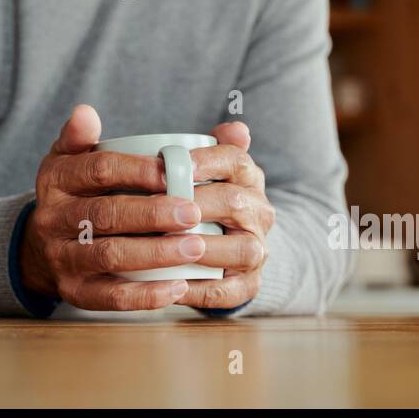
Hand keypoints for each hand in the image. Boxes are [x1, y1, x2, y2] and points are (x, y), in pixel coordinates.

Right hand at [18, 105, 211, 310]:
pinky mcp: (75, 292)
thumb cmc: (72, 194)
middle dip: (152, 214)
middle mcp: (53, 219)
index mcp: (56, 180)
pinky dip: (144, 295)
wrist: (39, 247)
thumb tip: (85, 112)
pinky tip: (178, 287)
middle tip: (194, 212)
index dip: (135, 170)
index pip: (97, 170)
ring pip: (110, 256)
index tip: (172, 171)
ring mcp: (62, 258)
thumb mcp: (67, 160)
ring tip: (196, 247)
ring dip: (156, 253)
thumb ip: (81, 136)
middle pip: (106, 215)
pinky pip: (110, 297)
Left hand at [178, 121, 273, 309]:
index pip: (235, 159)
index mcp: (247, 177)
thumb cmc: (200, 196)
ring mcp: (257, 250)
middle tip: (159, 208)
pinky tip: (173, 288)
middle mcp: (259, 212)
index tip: (176, 163)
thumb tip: (234, 126)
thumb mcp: (203, 168)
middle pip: (234, 202)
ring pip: (242, 249)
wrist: (225, 241)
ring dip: (204, 249)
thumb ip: (208, 144)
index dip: (208, 160)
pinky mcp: (249, 284)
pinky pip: (231, 291)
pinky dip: (203, 291)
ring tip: (167, 247)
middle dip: (197, 204)